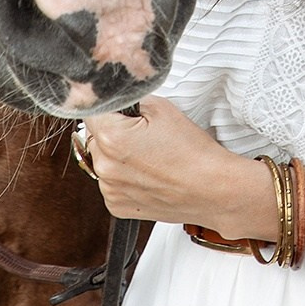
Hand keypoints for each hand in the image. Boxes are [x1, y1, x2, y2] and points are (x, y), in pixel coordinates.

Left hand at [84, 97, 260, 230]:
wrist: (213, 190)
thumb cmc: (193, 152)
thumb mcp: (162, 108)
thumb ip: (129, 99)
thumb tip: (114, 99)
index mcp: (111, 138)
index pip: (91, 110)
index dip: (109, 106)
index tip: (122, 109)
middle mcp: (104, 167)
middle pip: (94, 136)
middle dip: (112, 129)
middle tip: (143, 132)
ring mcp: (110, 190)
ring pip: (101, 160)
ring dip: (115, 154)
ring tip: (148, 155)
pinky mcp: (117, 206)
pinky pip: (110, 182)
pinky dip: (122, 175)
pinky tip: (147, 172)